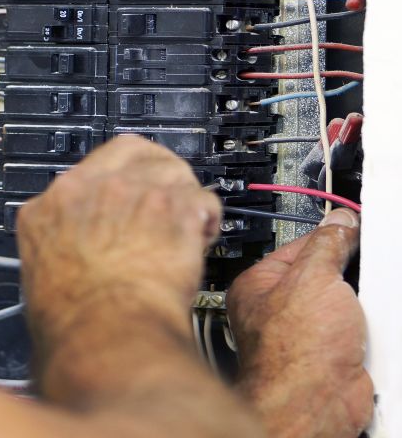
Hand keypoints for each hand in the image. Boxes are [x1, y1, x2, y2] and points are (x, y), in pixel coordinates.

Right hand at [17, 136, 220, 400]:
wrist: (106, 338)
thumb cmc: (74, 324)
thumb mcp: (42, 272)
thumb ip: (62, 242)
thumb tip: (78, 251)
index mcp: (53, 204)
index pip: (88, 168)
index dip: (116, 180)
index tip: (128, 194)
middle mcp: (94, 187)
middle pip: (135, 153)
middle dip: (154, 172)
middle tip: (164, 199)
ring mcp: (136, 192)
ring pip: (173, 170)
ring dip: (183, 194)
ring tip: (187, 223)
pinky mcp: (174, 206)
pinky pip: (203, 197)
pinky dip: (208, 217)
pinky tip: (203, 238)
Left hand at [227, 209, 372, 437]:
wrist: (316, 406)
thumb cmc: (295, 351)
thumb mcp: (314, 276)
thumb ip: (328, 243)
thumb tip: (339, 224)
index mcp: (260, 284)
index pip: (299, 244)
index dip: (328, 234)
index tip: (350, 226)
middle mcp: (278, 310)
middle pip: (324, 274)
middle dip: (346, 274)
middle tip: (357, 272)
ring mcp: (306, 335)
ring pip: (345, 304)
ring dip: (360, 306)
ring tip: (359, 312)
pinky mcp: (332, 357)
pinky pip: (358, 331)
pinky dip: (369, 331)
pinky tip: (367, 332)